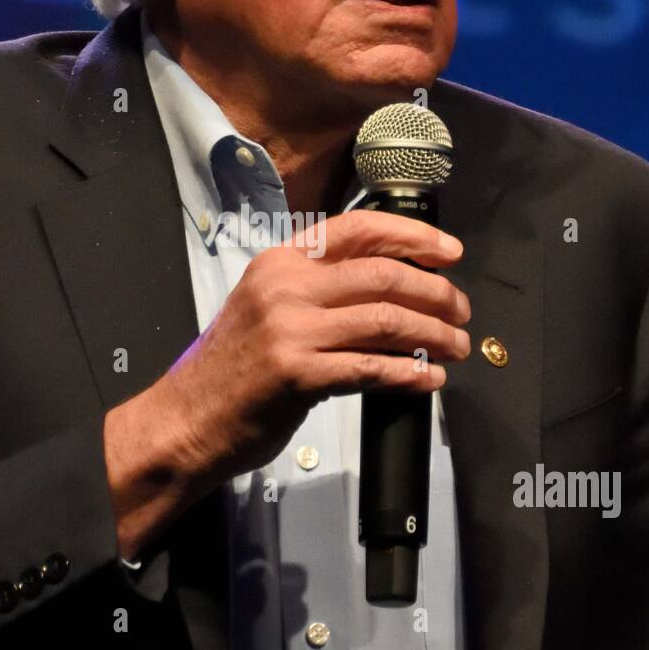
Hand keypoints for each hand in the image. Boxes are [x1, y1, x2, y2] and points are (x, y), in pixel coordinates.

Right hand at [103, 211, 469, 559]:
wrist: (187, 420)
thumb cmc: (232, 370)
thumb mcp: (267, 307)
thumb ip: (318, 289)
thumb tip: (391, 287)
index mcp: (281, 262)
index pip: (359, 229)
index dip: (414, 237)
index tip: (449, 252)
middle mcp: (286, 287)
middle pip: (384, 275)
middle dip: (436, 292)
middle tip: (461, 310)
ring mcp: (291, 330)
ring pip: (386, 320)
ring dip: (434, 334)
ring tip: (456, 346)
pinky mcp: (299, 374)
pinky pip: (373, 368)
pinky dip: (410, 374)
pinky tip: (429, 379)